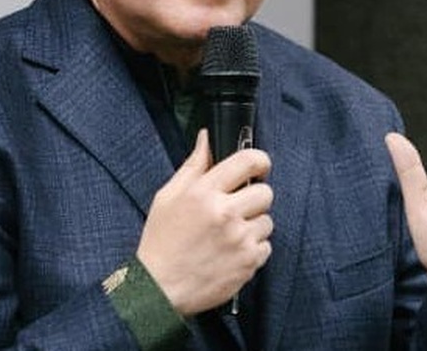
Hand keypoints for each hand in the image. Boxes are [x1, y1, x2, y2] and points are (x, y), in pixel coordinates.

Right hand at [137, 129, 273, 315]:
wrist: (159, 288)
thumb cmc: (161, 241)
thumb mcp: (167, 197)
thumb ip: (193, 166)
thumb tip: (206, 138)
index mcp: (203, 192)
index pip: (247, 161)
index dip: (259, 160)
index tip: (259, 166)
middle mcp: (225, 213)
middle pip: (265, 192)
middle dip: (254, 197)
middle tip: (238, 207)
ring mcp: (239, 240)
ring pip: (267, 221)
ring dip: (253, 225)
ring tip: (230, 234)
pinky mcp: (248, 263)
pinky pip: (266, 246)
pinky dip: (253, 249)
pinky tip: (232, 252)